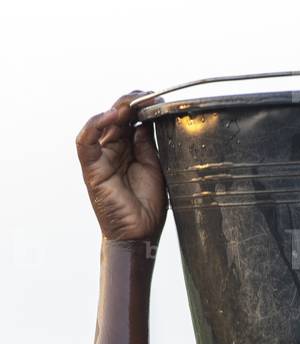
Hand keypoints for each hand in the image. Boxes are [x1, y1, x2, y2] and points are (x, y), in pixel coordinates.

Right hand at [76, 91, 167, 241]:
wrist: (140, 234)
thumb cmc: (148, 207)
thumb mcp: (155, 168)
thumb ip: (148, 144)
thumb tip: (146, 120)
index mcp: (130, 149)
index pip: (131, 120)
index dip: (142, 107)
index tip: (158, 99)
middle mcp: (113, 150)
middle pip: (116, 117)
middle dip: (130, 103)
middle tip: (147, 97)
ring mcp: (101, 158)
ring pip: (101, 123)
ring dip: (116, 110)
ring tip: (131, 104)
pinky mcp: (91, 169)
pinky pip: (85, 142)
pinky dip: (94, 125)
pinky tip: (111, 116)